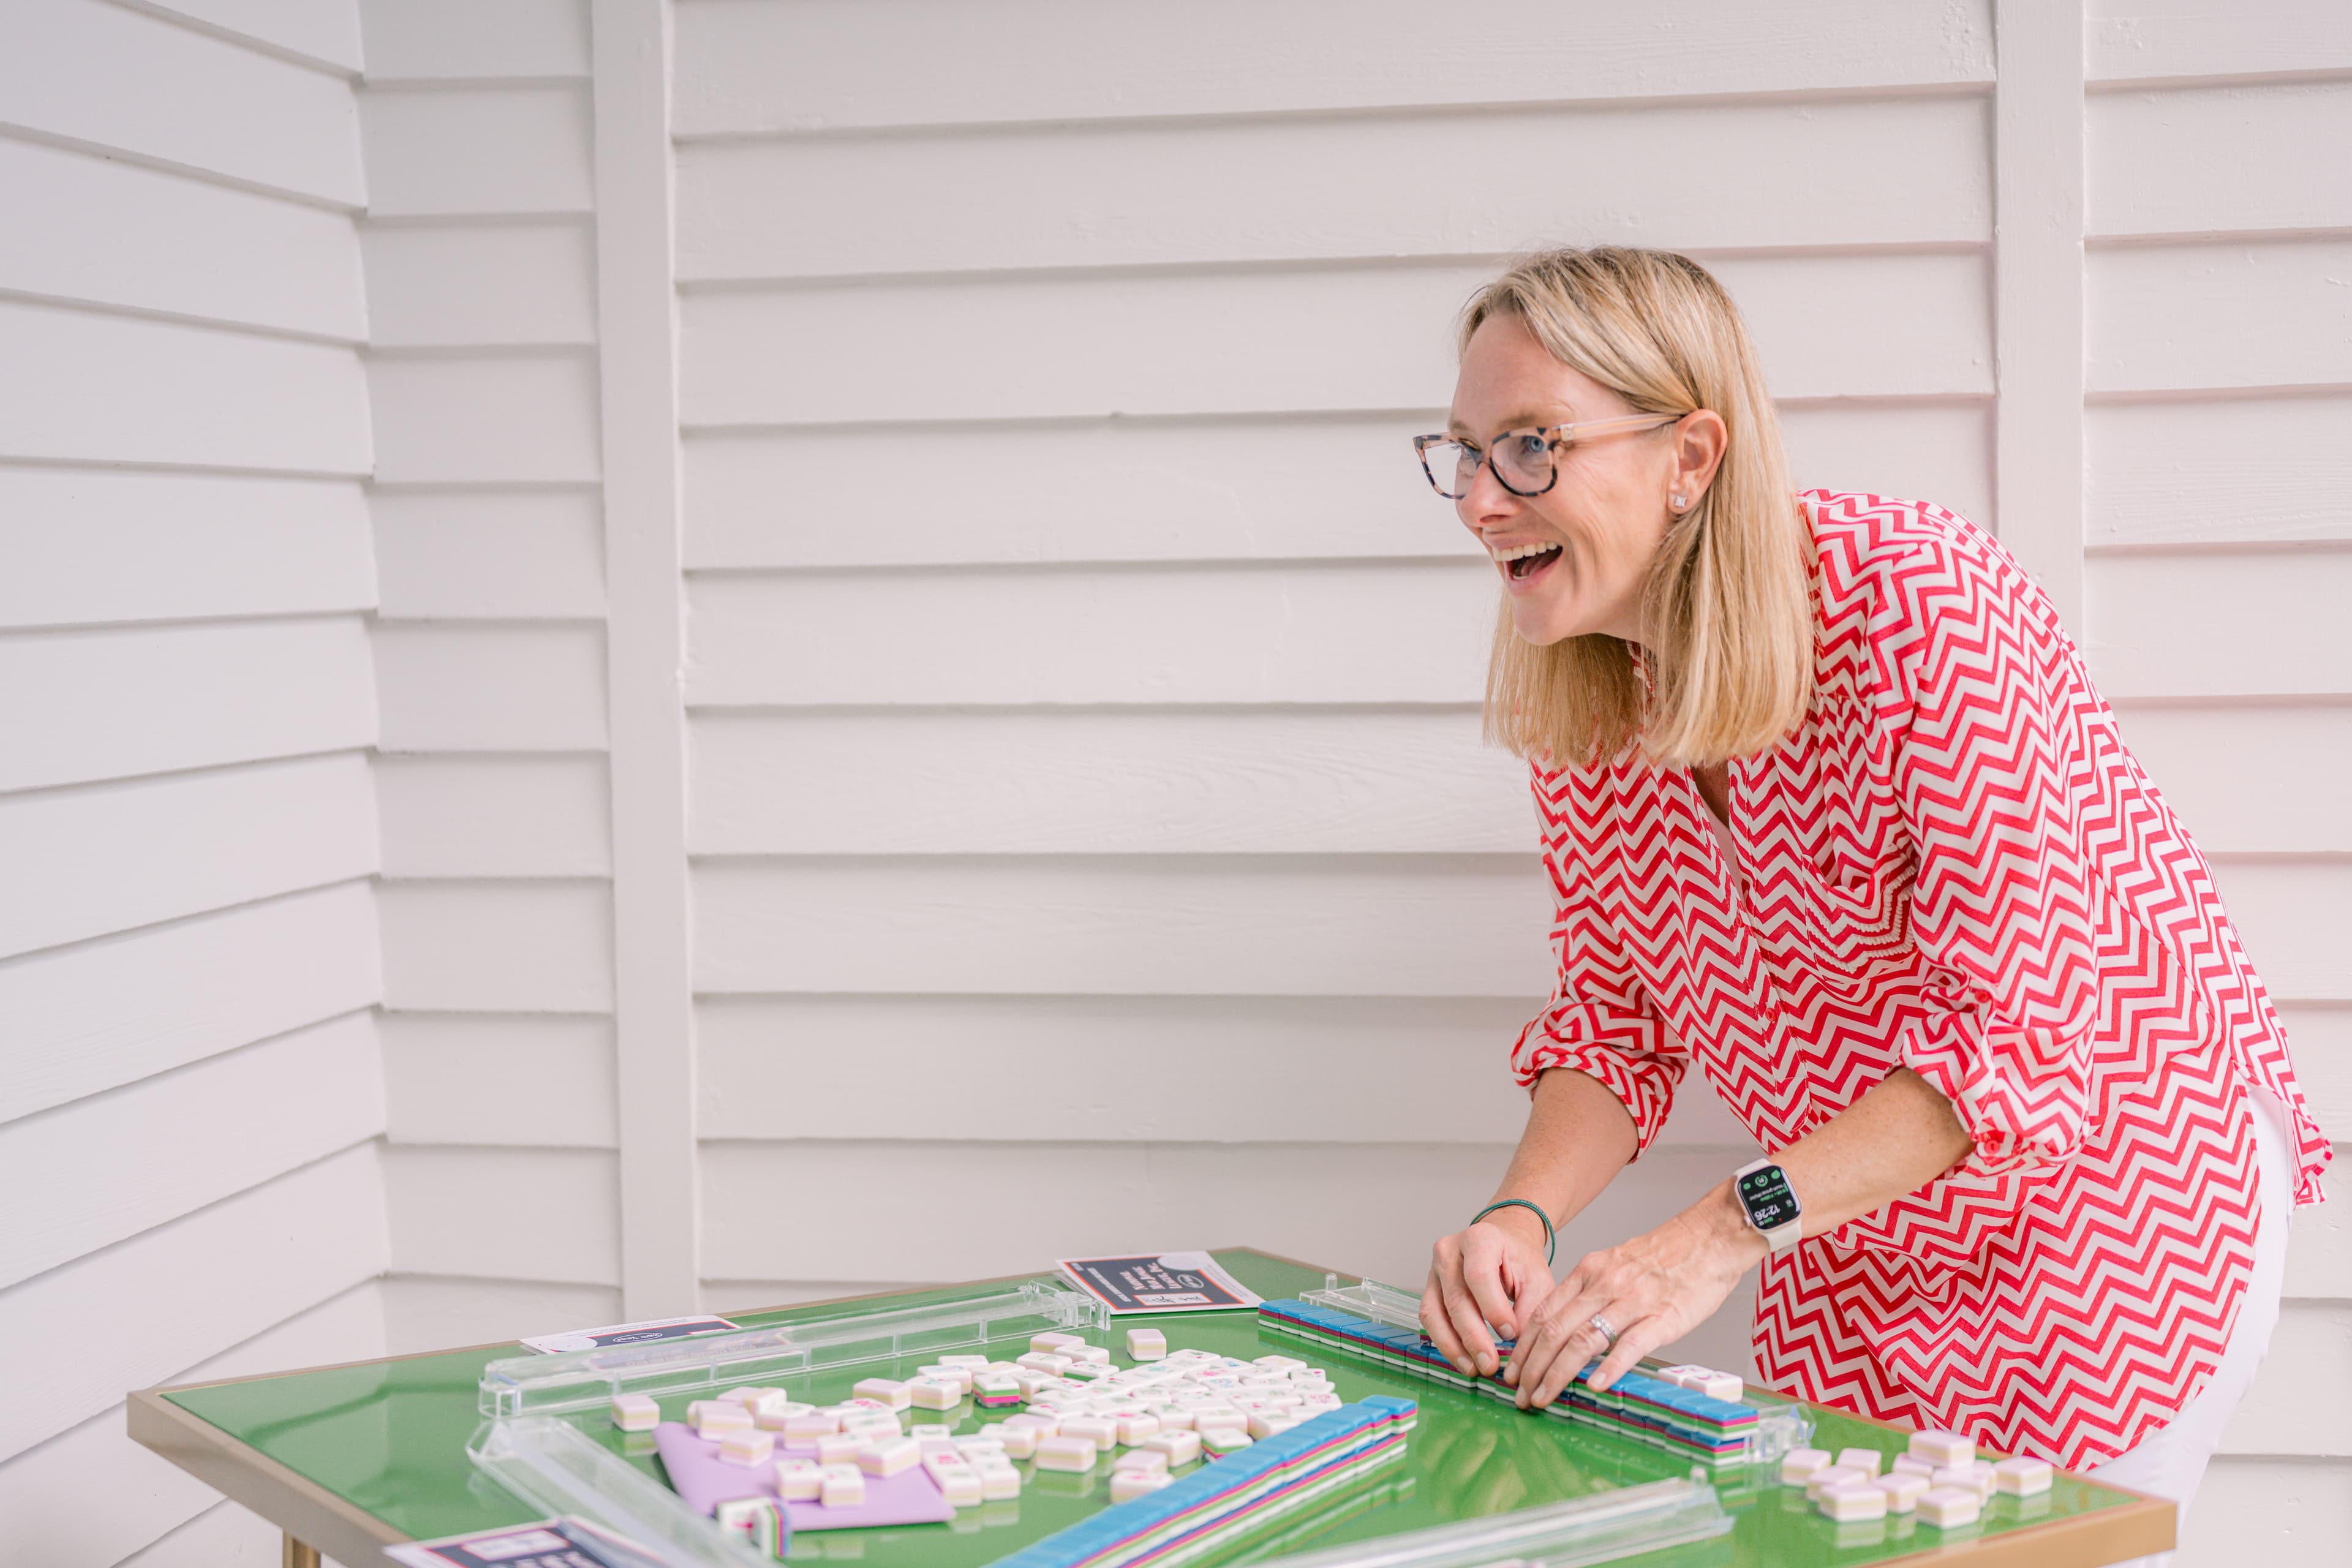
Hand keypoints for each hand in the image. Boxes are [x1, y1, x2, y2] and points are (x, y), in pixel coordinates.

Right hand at [1421, 1209, 1553, 1378]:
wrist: (1503, 1244)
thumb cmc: (1519, 1261)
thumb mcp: (1536, 1278)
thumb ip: (1530, 1308)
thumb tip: (1517, 1345)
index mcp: (1480, 1239)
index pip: (1479, 1275)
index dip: (1493, 1309)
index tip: (1511, 1335)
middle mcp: (1449, 1250)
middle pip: (1456, 1298)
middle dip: (1474, 1337)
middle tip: (1491, 1365)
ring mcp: (1433, 1269)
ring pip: (1435, 1312)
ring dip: (1453, 1346)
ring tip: (1474, 1369)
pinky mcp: (1428, 1288)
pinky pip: (1429, 1319)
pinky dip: (1445, 1342)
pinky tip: (1463, 1359)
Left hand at [1504, 1182, 1764, 1408]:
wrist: (1709, 1238)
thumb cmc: (1664, 1257)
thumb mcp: (1615, 1264)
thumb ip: (1591, 1293)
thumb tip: (1566, 1329)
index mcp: (1589, 1271)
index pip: (1543, 1314)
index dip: (1523, 1347)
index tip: (1511, 1372)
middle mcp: (1603, 1285)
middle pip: (1554, 1330)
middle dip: (1531, 1368)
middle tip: (1519, 1395)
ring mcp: (1632, 1301)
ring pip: (1583, 1340)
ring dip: (1557, 1374)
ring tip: (1543, 1398)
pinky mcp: (1663, 1316)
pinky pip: (1630, 1344)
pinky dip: (1610, 1367)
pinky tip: (1595, 1387)